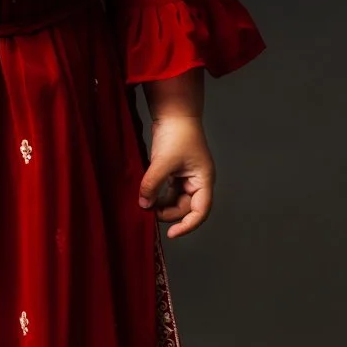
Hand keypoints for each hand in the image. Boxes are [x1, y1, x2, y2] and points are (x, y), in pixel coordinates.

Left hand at [138, 112, 214, 238]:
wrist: (173, 112)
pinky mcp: (174, 173)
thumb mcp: (163, 162)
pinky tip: (146, 194)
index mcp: (203, 180)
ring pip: (174, 201)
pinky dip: (157, 195)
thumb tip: (143, 205)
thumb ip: (153, 185)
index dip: (188, 225)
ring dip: (161, 204)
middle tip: (148, 210)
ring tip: (145, 203)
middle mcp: (197, 182)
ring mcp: (185, 178)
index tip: (172, 234)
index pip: (200, 211)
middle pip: (184, 208)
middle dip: (167, 212)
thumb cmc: (177, 134)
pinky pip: (167, 191)